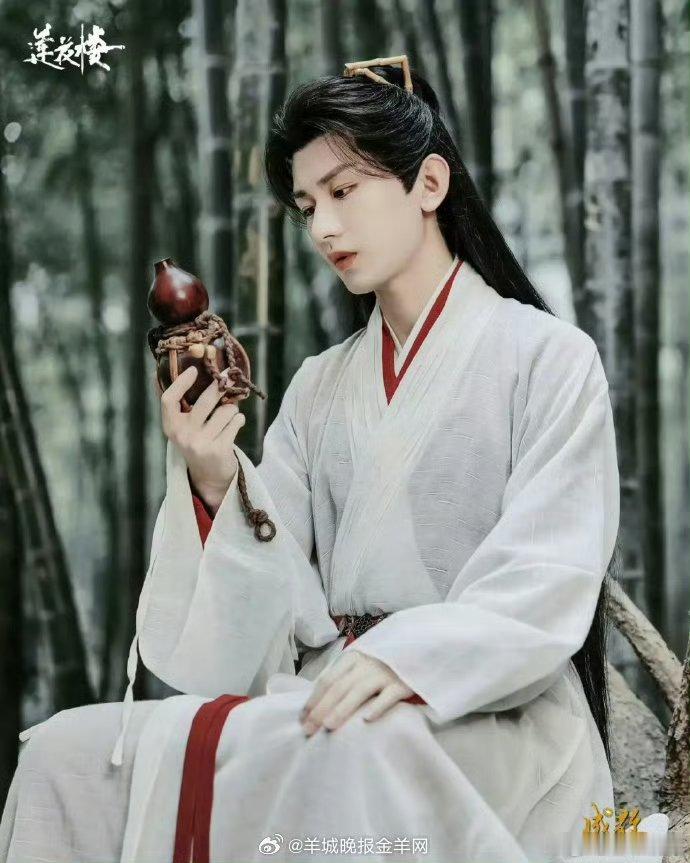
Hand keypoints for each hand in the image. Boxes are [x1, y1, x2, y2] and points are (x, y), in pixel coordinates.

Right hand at [156, 366, 244, 507]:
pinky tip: (234, 426)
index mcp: (170, 426)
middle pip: (206, 400)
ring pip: (226, 410)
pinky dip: (238, 420)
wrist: (209, 476)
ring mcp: (201, 443)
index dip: (181, 383)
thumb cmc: (198, 442)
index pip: (169, 400)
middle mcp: (183, 435)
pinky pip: (236, 421)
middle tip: (231, 375)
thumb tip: (177, 369)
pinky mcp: (219, 449)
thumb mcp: (184, 426)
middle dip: (222, 386)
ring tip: (228, 416)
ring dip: (232, 409)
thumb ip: (181, 403)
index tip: (194, 370)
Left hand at [299, 650, 414, 734]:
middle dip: (321, 708)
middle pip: (339, 686)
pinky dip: (377, 706)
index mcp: (353, 658)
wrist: (420, 653)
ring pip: (359, 691)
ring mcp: (386, 672)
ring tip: (328, 726)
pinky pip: (389, 695)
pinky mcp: (404, 683)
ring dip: (342, 708)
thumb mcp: (361, 666)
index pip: (327, 679)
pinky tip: (366, 720)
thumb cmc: (385, 667)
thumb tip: (315, 702)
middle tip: (309, 729)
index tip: (302, 719)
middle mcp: (367, 663)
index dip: (313, 699)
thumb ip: (343, 678)